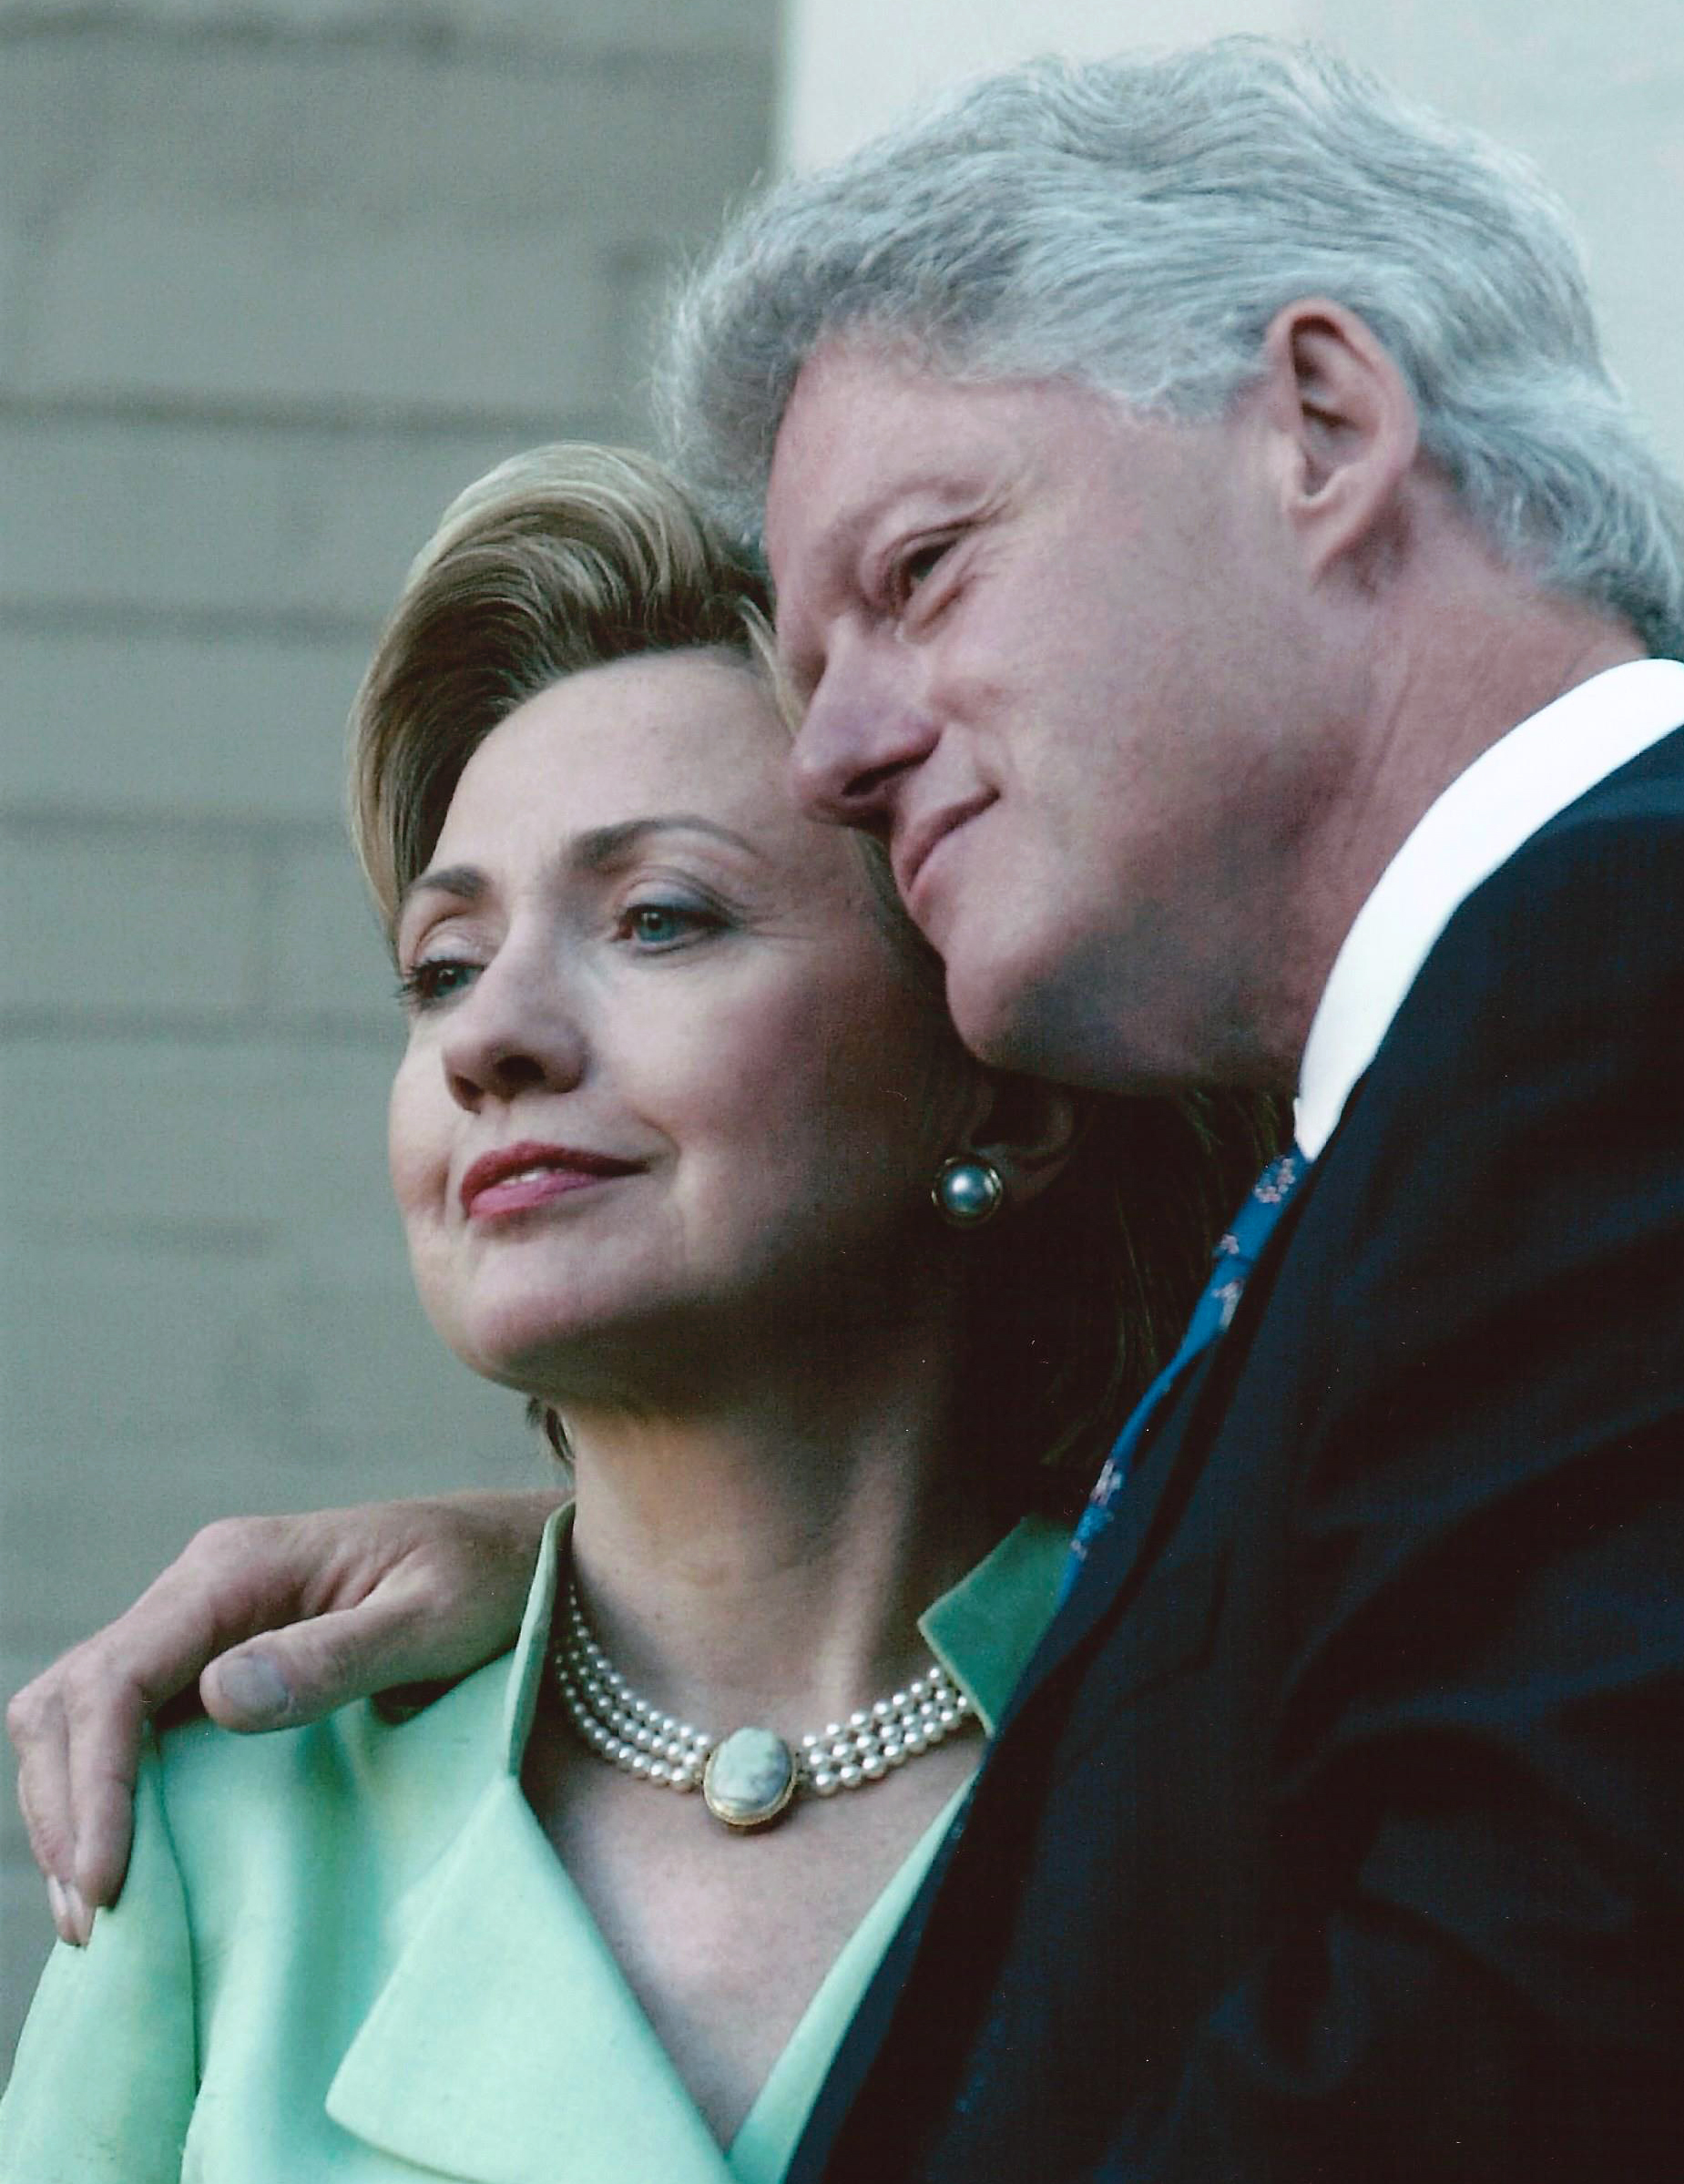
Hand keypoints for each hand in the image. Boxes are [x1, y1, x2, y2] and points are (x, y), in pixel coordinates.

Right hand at [7, 1488, 564, 1944]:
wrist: (523, 1552)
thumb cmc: (493, 1581)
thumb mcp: (435, 1619)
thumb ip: (338, 1658)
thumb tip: (218, 1699)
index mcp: (240, 1565)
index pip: (117, 1676)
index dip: (93, 1783)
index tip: (106, 1884)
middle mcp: (204, 1584)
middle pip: (75, 1695)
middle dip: (66, 1808)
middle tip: (93, 1924)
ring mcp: (205, 1621)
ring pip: (84, 1711)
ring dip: (72, 1806)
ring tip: (98, 1916)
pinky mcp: (218, 1657)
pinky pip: (130, 1724)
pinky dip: (107, 1793)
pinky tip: (130, 1864)